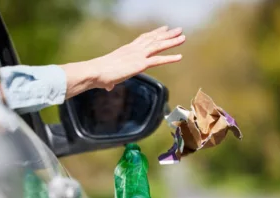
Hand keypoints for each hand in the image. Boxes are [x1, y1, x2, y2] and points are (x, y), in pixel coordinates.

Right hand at [62, 26, 184, 97]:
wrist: (95, 71)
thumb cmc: (98, 74)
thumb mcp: (107, 76)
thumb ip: (110, 81)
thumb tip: (108, 86)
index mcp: (126, 50)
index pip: (143, 39)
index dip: (154, 33)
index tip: (163, 29)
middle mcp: (134, 50)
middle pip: (153, 39)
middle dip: (167, 34)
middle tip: (178, 30)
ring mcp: (138, 56)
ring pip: (158, 46)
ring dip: (172, 41)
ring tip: (183, 37)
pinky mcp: (140, 64)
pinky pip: (158, 60)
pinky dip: (170, 58)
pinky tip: (179, 57)